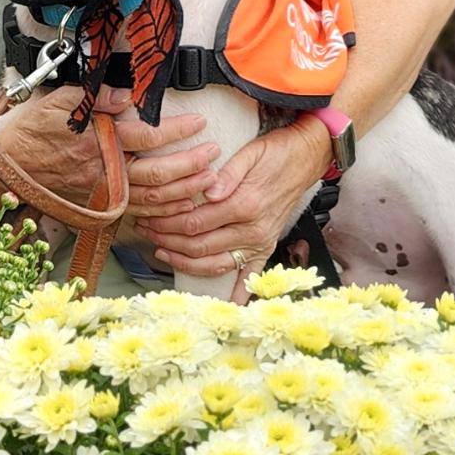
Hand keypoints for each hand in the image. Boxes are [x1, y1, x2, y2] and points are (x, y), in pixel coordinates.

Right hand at [0, 85, 214, 205]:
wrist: (9, 167)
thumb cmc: (35, 129)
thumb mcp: (60, 101)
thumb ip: (97, 96)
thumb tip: (128, 95)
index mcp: (97, 142)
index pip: (146, 136)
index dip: (176, 130)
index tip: (198, 122)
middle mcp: (103, 172)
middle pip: (158, 174)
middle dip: (191, 164)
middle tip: (214, 151)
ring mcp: (103, 194)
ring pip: (153, 199)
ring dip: (185, 190)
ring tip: (210, 178)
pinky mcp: (101, 207)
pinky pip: (140, 215)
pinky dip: (165, 214)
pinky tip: (184, 206)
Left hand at [133, 117, 329, 301]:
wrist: (307, 157)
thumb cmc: (277, 152)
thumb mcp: (251, 152)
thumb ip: (228, 173)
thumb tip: (209, 191)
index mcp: (245, 204)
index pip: (195, 222)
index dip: (168, 223)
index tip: (150, 218)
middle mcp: (253, 229)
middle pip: (200, 245)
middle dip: (169, 241)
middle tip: (147, 232)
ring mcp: (261, 241)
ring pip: (215, 264)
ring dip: (186, 263)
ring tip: (162, 253)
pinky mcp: (267, 246)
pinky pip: (249, 276)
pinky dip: (235, 293)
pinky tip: (219, 302)